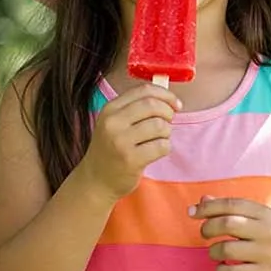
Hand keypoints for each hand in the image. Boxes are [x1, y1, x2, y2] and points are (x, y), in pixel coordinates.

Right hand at [78, 83, 181, 202]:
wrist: (95, 180)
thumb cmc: (110, 149)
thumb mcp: (114, 123)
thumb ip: (136, 108)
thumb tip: (169, 99)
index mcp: (110, 108)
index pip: (144, 90)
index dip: (165, 94)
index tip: (175, 104)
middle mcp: (113, 122)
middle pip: (153, 105)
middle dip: (168, 112)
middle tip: (168, 123)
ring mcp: (121, 141)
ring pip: (159, 125)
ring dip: (166, 132)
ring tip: (158, 139)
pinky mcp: (131, 160)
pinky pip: (161, 146)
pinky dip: (165, 147)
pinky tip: (156, 152)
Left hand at [190, 197, 270, 270]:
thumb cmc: (270, 239)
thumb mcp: (256, 219)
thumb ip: (230, 209)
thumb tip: (202, 200)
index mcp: (263, 213)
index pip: (231, 204)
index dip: (207, 208)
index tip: (192, 213)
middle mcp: (266, 231)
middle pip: (228, 223)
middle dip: (208, 228)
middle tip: (204, 234)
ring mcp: (266, 254)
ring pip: (228, 249)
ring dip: (213, 251)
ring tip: (214, 253)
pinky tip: (222, 269)